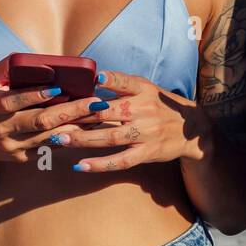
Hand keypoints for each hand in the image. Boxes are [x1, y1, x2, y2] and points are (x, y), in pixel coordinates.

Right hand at [0, 56, 106, 171]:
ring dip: (76, 127)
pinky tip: (87, 130)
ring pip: (49, 138)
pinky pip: (48, 149)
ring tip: (98, 116)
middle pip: (40, 122)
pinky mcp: (21, 158)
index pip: (14, 101)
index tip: (59, 88)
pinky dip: (68, 139)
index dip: (36, 95)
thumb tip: (40, 59)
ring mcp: (13, 146)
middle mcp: (3, 128)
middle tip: (95, 102)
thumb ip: (10, 66)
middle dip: (71, 112)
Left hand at [67, 69, 206, 171]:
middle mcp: (144, 110)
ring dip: (83, 139)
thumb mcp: (146, 88)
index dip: (109, 79)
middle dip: (79, 115)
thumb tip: (92, 79)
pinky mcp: (147, 153)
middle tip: (54, 118)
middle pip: (107, 112)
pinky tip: (80, 165)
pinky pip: (121, 161)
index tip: (92, 79)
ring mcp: (146, 133)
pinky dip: (100, 164)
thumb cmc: (159, 105)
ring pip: (110, 137)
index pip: (124, 81)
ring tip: (60, 139)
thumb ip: (122, 83)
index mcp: (143, 90)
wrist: (192, 129)